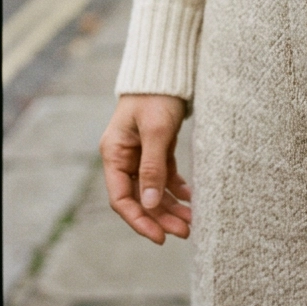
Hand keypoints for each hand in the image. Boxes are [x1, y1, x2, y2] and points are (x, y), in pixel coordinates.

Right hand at [100, 94, 191, 244]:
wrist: (168, 68)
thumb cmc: (157, 96)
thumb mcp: (156, 131)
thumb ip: (152, 167)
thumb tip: (147, 204)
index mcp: (114, 153)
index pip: (121, 198)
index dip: (139, 220)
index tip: (159, 237)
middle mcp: (124, 157)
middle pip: (140, 197)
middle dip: (160, 217)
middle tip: (185, 232)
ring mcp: (140, 153)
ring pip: (153, 189)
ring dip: (170, 206)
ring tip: (192, 221)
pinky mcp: (157, 147)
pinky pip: (164, 176)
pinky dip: (176, 188)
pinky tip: (190, 198)